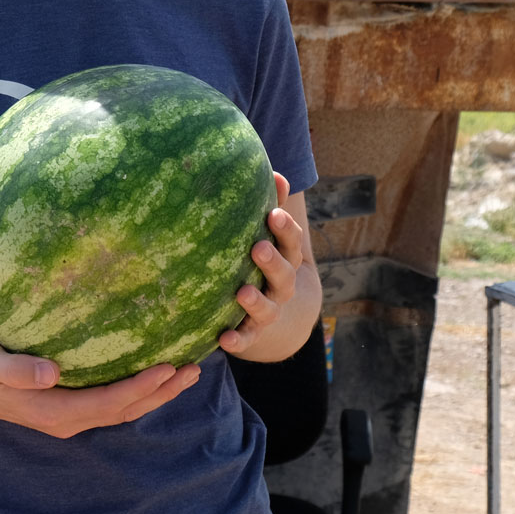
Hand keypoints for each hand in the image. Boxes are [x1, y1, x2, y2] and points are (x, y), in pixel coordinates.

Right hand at [0, 334, 200, 438]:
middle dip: (161, 392)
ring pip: (124, 410)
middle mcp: (70, 420)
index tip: (166, 366)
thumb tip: (51, 374)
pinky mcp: (73, 407)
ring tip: (188, 372)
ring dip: (157, 394)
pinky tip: (155, 371)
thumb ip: (16, 369)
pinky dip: (139, 390)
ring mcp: (73, 417)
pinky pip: (114, 403)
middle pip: (126, 410)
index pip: (108, 403)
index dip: (139, 388)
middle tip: (193, 367)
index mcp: (55, 412)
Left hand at [220, 172, 305, 357]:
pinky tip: (223, 338)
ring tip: (242, 292)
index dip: (284, 228)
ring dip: (256, 301)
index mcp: (286, 258)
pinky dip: (238, 340)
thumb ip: (273, 206)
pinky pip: (247, 339)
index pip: (291, 242)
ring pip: (267, 308)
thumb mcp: (272, 236)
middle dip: (272, 261)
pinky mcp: (253, 334)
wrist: (280, 318)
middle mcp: (282, 285)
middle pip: (284, 273)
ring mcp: (270, 311)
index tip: (273, 214)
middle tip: (257, 248)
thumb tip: (276, 173)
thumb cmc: (266, 262)